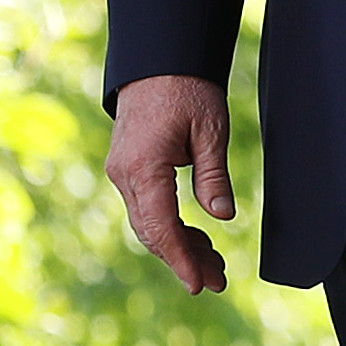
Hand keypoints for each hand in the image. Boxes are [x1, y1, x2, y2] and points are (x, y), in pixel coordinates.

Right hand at [109, 75, 235, 293]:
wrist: (158, 61)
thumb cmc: (186, 90)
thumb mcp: (210, 131)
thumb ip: (213, 176)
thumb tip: (222, 217)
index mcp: (143, 168)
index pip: (161, 228)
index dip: (180, 260)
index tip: (198, 284)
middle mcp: (125, 175)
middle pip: (152, 233)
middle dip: (184, 260)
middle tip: (218, 282)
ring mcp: (123, 173)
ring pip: (149, 224)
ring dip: (179, 246)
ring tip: (214, 265)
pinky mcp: (129, 170)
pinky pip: (148, 208)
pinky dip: (171, 227)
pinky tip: (196, 239)